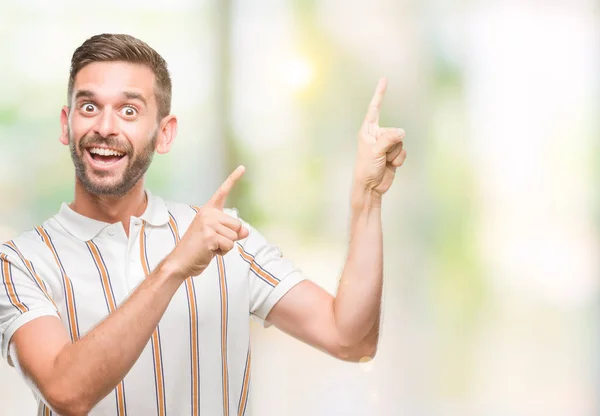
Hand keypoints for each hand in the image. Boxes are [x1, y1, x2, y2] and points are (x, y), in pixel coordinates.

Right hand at [164, 165, 249, 278]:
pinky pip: (229, 245)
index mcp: (208, 211)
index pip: (223, 192)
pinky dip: (223, 252)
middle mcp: (208, 214)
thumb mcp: (218, 237)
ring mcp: (208, 224)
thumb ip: (232, 232)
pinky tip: (209, 251)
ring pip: (235, 236)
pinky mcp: (209, 236)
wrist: (180, 262)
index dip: (233, 179)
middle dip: (230, 238)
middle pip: (237, 225)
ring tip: (210, 247)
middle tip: (212, 242)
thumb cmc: (199, 249)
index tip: (242, 167)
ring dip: (226, 246)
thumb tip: (246, 231)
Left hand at [354, 78, 405, 195]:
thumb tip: (402, 131)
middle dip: (391, 144)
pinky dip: (398, 159)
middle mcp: (377, 135)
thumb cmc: (366, 168)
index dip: (380, 94)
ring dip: (394, 154)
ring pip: (400, 142)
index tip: (384, 79)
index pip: (374, 109)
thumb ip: (389, 139)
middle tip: (380, 156)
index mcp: (367, 130)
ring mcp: (386, 144)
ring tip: (384, 161)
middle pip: (394, 131)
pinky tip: (390, 165)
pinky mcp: (393, 154)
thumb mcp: (375, 151)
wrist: (370, 187)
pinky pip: (403, 151)